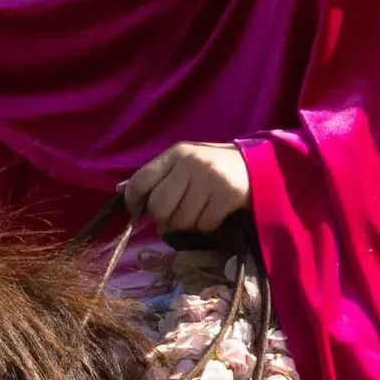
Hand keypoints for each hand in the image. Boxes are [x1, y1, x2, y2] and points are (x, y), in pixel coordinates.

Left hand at [121, 143, 251, 234]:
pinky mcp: (227, 195)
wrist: (255, 168)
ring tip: (197, 212)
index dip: (133, 200)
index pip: (141, 180)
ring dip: (187, 225)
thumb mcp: (183, 165)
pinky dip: (206, 226)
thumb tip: (124, 196)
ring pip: (181, 220)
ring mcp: (209, 178)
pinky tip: (213, 214)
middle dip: (164, 218)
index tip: (136, 211)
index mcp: (175, 153)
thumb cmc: (211, 169)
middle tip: (175, 215)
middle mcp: (190, 163)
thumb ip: (157, 178)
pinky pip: (203, 225)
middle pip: (159, 207)